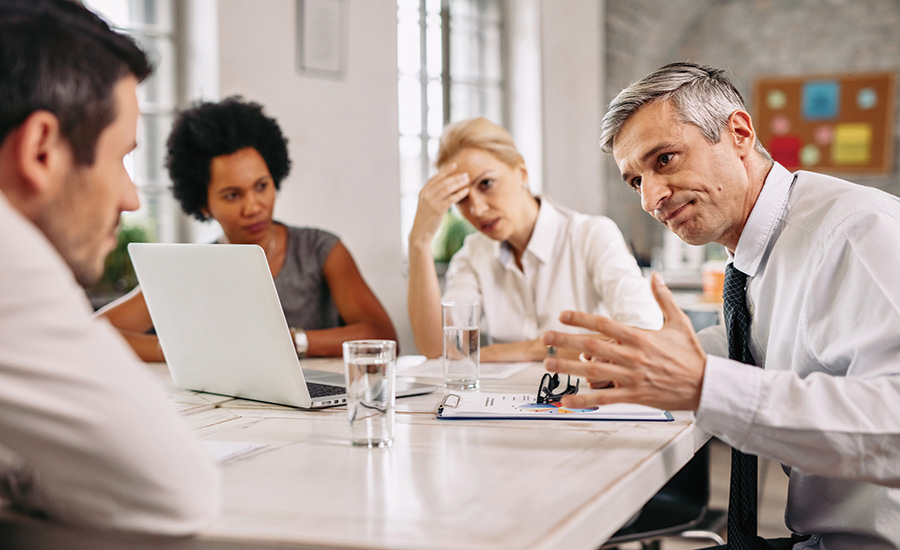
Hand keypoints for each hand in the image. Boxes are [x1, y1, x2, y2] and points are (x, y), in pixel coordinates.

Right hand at [408, 163, 470, 245]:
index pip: (435, 177)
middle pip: (443, 181)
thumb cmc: (425, 219)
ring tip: (467, 180)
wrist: (420, 233)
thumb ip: (432, 194)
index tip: (454, 165)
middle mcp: (426, 194)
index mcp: (423, 191)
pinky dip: (459, 193)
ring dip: (459, 183)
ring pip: (448, 188)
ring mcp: (431, 202)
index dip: (445, 171)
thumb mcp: (426, 204)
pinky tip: (466, 191)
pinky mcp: (438, 209)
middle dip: (455, 177)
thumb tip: (444, 185)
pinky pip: (451, 198)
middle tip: (465, 174)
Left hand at [541, 273, 706, 410]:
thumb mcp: (679, 322)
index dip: (581, 319)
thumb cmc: (692, 355)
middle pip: (592, 346)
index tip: (562, 315)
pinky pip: (605, 399)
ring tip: (549, 364)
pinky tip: (567, 400)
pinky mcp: (635, 396)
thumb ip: (664, 298)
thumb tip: (655, 276)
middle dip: (566, 341)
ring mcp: (632, 377)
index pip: (604, 324)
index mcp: (640, 337)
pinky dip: (584, 400)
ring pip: (593, 372)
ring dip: (568, 367)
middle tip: (545, 337)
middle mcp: (633, 356)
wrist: (707, 385)